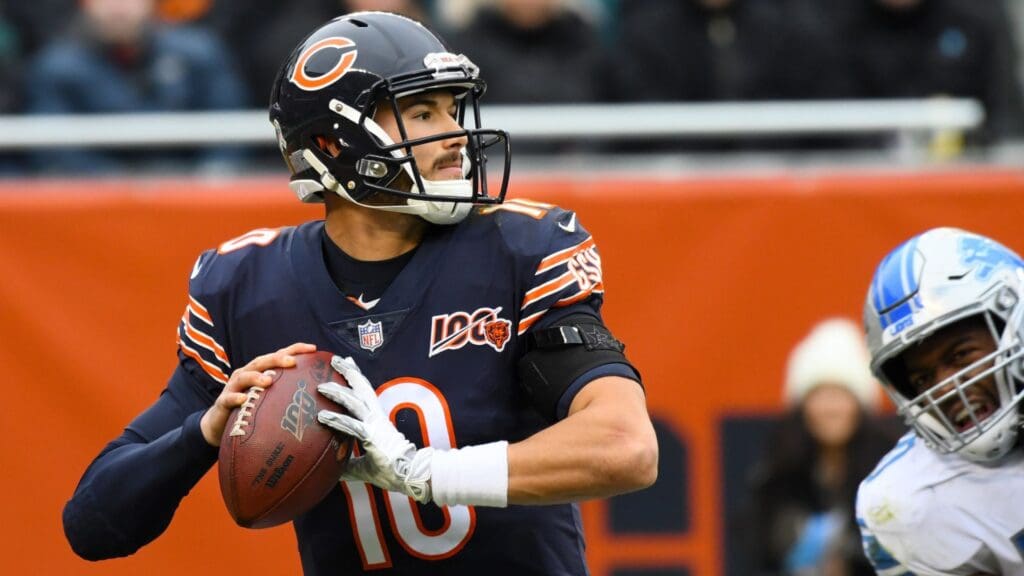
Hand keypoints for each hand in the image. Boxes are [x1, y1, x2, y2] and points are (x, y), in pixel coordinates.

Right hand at [200, 342, 316, 445]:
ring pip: (244, 377)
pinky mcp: (223, 402)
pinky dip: (236, 398)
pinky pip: (228, 399)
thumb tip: (317, 398)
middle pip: (262, 362)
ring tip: (269, 380)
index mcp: (260, 371)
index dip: (295, 350)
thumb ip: (287, 393)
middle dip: (277, 359)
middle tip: (292, 362)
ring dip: (256, 377)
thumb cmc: (250, 408)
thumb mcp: (269, 398)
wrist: (219, 424)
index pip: (279, 356)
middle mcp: (246, 374)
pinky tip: (244, 400)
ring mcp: (233, 387)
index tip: (313, 348)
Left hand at [317, 356, 432, 502]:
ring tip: (321, 386)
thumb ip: (349, 465)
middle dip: (348, 371)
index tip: (347, 363)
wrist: (409, 475)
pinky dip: (336, 420)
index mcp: (377, 419)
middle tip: (335, 359)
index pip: (365, 393)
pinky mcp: (372, 436)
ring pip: (355, 401)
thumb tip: (333, 470)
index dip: (356, 376)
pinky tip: (322, 417)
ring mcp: (375, 425)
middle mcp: (376, 417)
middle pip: (361, 388)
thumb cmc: (390, 470)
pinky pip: (351, 426)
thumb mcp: (364, 465)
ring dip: (338, 392)